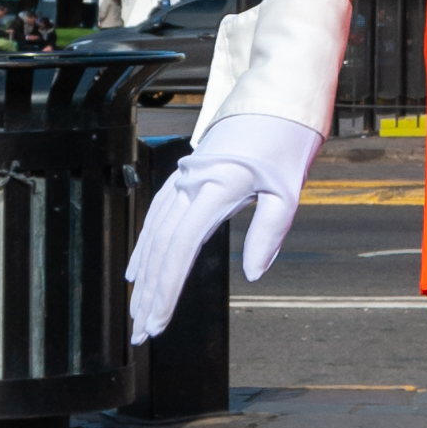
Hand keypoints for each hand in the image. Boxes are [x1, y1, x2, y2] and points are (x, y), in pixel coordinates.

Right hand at [125, 113, 320, 342]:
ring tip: (138, 311)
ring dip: (145, 276)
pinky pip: (157, 216)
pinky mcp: (186, 174)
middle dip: (149, 294)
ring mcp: (184, 177)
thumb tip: (254, 273)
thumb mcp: (288, 188)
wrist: (276, 94)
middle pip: (160, 247)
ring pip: (154, 233)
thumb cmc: (286, 138)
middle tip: (141, 333)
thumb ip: (269, 232)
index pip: (180, 248)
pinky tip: (138, 269)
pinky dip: (146, 246)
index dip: (166, 289)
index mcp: (215, 187)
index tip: (158, 321)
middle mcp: (191, 183)